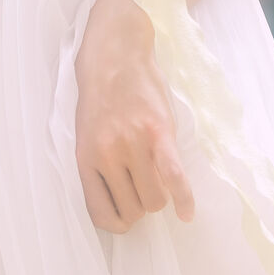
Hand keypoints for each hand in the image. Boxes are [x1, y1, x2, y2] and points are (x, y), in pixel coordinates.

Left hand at [73, 0, 195, 234]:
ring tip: (160, 178)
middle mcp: (108, 155)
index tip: (126, 215)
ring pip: (155, 199)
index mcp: (86, 158)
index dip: (117, 221)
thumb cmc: (101, 95)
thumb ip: (98, 168)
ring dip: (161, 196)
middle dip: (141, 206)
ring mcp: (134, 143)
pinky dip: (184, 198)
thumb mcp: (86, 134)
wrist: (115, 52)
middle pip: (133, 210)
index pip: (101, 214)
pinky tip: (187, 212)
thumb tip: (115, 204)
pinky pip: (175, 176)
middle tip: (144, 186)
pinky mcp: (159, 132)